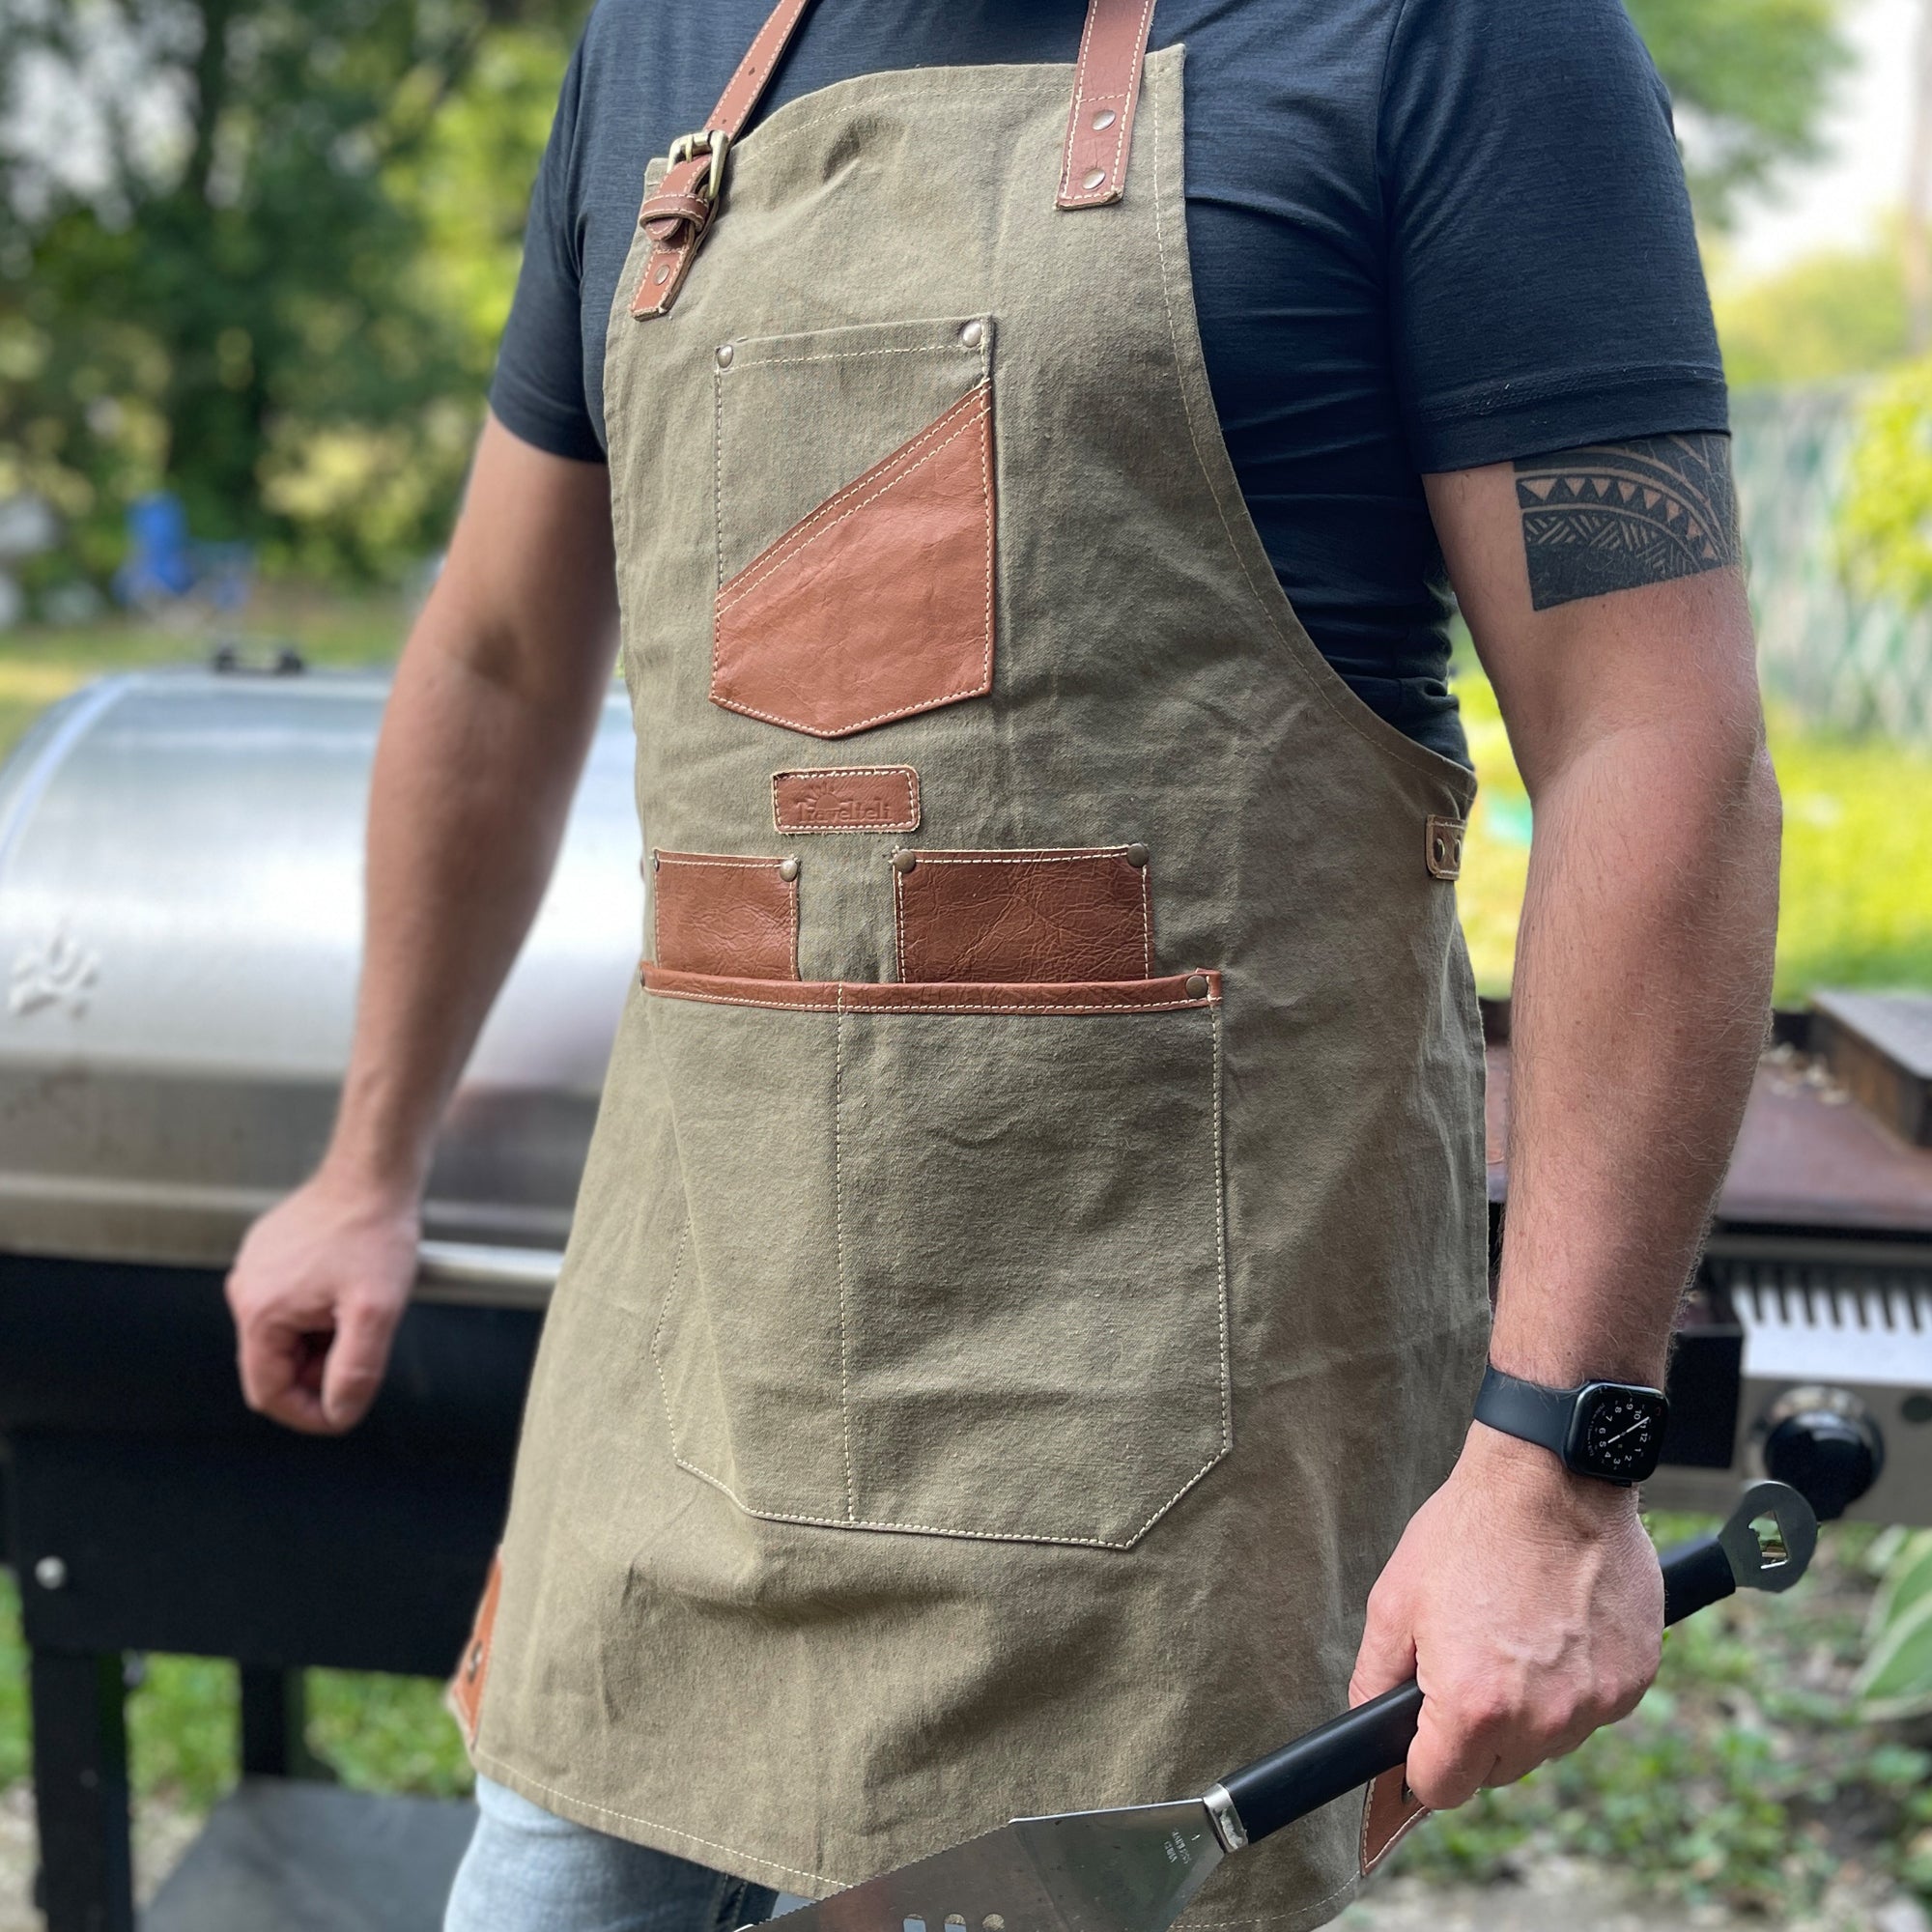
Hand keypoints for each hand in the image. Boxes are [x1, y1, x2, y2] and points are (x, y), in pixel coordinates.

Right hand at [225, 1167, 420, 1434]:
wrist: (374, 1174)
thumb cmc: (374, 1231)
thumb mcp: (375, 1311)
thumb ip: (355, 1370)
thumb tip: (339, 1412)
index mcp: (259, 1311)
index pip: (268, 1393)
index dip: (308, 1413)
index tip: (343, 1412)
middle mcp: (246, 1290)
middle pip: (276, 1364)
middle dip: (319, 1371)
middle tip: (364, 1349)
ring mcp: (255, 1269)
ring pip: (285, 1334)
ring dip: (322, 1340)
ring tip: (359, 1310)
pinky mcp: (270, 1253)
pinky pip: (289, 1302)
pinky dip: (319, 1311)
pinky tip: (349, 1289)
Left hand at [1349, 1422, 1663, 1808]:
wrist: (1551, 1478)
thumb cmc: (1468, 1532)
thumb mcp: (1395, 1600)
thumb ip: (1375, 1679)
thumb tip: (1371, 1728)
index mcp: (1474, 1707)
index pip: (1442, 1789)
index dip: (1423, 1765)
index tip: (1423, 1737)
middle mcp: (1541, 1719)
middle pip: (1497, 1771)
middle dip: (1475, 1735)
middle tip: (1467, 1665)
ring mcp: (1594, 1703)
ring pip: (1547, 1743)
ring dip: (1527, 1712)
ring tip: (1513, 1636)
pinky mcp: (1633, 1680)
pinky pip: (1591, 1708)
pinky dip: (1572, 1684)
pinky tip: (1555, 1628)